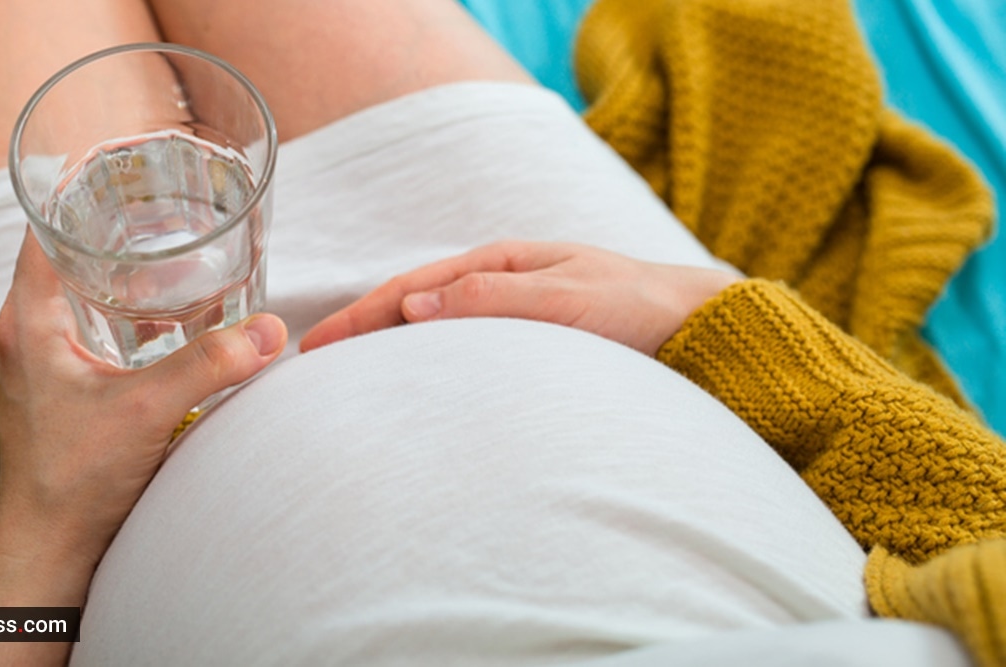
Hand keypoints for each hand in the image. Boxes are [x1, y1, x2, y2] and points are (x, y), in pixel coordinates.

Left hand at [0, 231, 285, 665]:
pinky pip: (98, 328)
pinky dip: (133, 312)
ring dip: (129, 271)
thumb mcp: (146, 410)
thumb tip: (273, 331)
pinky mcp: (66, 388)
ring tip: (183, 251)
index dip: (83, 189)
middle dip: (122, 226)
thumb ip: (210, 364)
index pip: (45, 226)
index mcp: (30, 318)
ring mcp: (46, 361)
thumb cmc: (72, 479)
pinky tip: (175, 318)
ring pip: (86, 292)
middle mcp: (30, 330)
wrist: (49, 549)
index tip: (131, 167)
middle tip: (177, 205)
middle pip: (70, 252)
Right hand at [301, 240, 739, 355]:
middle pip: (411, 307)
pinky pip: (460, 354)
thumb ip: (495, 299)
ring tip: (343, 379)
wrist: (697, 329)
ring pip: (431, 331)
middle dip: (359, 331)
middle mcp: (497, 285)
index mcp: (501, 263)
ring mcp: (509, 316)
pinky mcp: (525, 347)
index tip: (315, 345)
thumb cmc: (639, 308)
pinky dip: (424, 366)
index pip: (411, 288)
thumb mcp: (569, 298)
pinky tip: (409, 389)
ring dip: (385, 350)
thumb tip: (414, 307)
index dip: (360, 316)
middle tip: (308, 365)